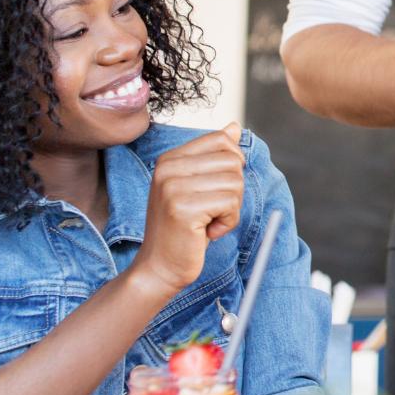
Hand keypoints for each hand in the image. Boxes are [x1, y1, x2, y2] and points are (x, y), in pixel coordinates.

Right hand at [131, 124, 244, 298]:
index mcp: (171, 158)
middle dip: (233, 190)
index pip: (222, 140)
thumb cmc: (184, 228)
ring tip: (206, 222)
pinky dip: (227, 222)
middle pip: (233, 162)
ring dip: (231, 209)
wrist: (159, 267)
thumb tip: (234, 126)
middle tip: (210, 211)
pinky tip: (206, 232)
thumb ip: (214, 156)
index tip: (213, 189)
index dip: (232, 166)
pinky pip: (231, 204)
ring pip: (235, 183)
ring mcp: (173, 187)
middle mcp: (168, 168)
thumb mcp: (198, 187)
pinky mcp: (183, 208)